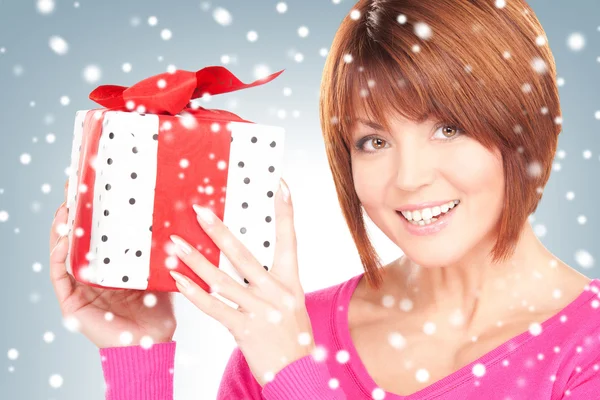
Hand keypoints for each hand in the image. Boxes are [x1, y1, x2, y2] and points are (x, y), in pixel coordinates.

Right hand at [49, 178, 176, 347]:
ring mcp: (80, 286)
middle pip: (77, 237)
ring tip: (66, 207)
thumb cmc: (158, 309)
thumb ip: (165, 250)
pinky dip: (59, 255)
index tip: (92, 184)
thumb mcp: (162, 270)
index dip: (92, 210)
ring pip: (63, 251)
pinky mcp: (72, 301)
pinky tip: (63, 239)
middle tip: (73, 186)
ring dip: (62, 229)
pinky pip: (60, 274)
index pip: (97, 233)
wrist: (152, 343)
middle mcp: (92, 273)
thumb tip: (184, 217)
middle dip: (73, 211)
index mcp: (110, 265)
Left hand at [168, 178, 313, 386]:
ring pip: (221, 280)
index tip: (280, 185)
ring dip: (195, 260)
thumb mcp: (291, 302)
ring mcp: (260, 311)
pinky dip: (195, 293)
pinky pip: (214, 307)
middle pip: (243, 255)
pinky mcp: (244, 329)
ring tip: (175, 245)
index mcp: (290, 281)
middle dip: (219, 231)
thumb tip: (241, 262)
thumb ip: (270, 282)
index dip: (285, 212)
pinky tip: (179, 280)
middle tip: (199, 211)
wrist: (297, 371)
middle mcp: (276, 292)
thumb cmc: (292, 334)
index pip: (289, 239)